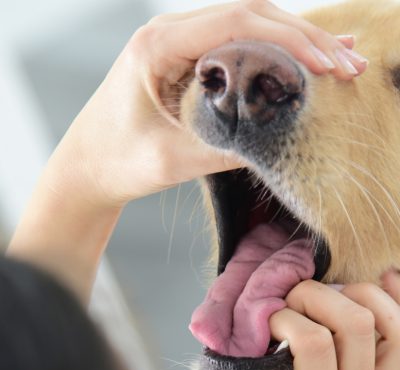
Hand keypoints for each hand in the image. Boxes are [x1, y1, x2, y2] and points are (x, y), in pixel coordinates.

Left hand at [43, 0, 365, 207]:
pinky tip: (304, 59)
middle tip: (347, 64)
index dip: (290, 39)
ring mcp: (177, 44)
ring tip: (339, 60)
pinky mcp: (185, 61)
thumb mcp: (173, 160)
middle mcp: (168, 33)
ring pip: (247, 26)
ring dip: (294, 42)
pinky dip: (272, 53)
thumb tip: (280, 139)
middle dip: (304, 38)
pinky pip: (236, 46)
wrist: (86, 168)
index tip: (327, 64)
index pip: (237, 22)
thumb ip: (226, 147)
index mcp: (158, 46)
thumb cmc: (117, 162)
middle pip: (250, 15)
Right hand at [200, 280, 399, 369]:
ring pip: (394, 328)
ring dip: (360, 297)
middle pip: (358, 323)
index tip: (262, 325)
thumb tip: (212, 358)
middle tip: (288, 302)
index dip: (284, 318)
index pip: (315, 344)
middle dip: (318, 296)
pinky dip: (393, 310)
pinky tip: (376, 288)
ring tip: (325, 297)